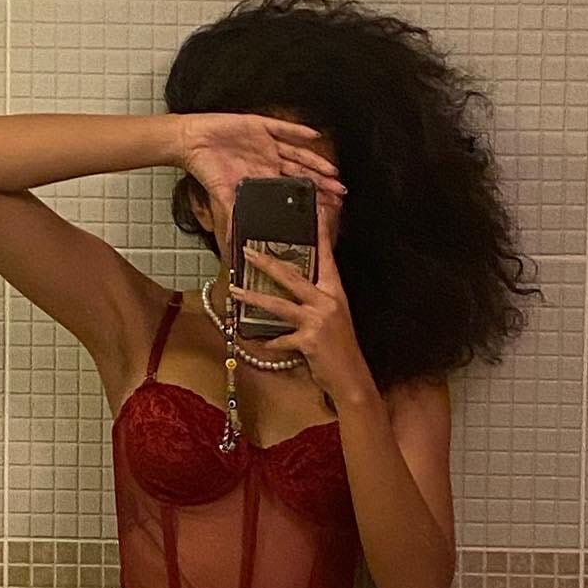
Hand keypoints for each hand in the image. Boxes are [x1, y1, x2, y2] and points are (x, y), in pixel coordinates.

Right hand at [173, 112, 344, 218]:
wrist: (191, 144)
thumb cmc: (207, 169)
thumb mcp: (222, 199)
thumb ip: (232, 219)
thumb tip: (232, 247)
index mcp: (263, 177)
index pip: (293, 189)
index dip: (311, 196)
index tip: (329, 206)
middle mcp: (270, 160)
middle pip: (301, 172)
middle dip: (321, 182)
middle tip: (340, 191)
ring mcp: (267, 143)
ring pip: (298, 153)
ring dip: (315, 161)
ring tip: (332, 170)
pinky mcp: (260, 126)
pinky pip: (283, 128)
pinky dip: (298, 131)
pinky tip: (314, 136)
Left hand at [229, 198, 375, 407]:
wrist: (352, 378)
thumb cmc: (340, 347)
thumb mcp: (334, 316)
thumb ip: (317, 299)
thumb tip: (295, 285)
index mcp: (335, 291)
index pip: (326, 255)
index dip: (319, 232)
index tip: (312, 208)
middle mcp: (327, 301)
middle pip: (292, 276)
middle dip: (267, 263)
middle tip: (247, 251)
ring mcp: (317, 321)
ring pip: (279, 305)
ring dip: (253, 298)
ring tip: (235, 291)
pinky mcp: (308, 341)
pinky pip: (281, 339)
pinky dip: (270, 341)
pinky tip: (260, 342)